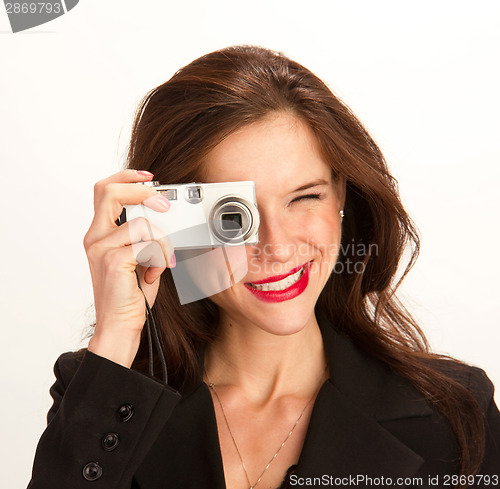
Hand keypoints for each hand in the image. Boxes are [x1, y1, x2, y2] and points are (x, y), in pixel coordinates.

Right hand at [83, 170, 174, 366]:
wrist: (121, 325)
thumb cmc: (131, 293)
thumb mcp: (137, 257)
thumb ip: (141, 234)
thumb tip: (162, 212)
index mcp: (100, 233)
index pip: (104, 190)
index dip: (126, 177)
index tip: (149, 178)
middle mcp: (95, 237)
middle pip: (110, 192)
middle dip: (142, 191)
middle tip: (165, 204)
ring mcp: (101, 249)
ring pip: (141, 224)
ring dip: (162, 242)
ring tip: (160, 263)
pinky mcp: (113, 261)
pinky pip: (147, 245)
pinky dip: (159, 259)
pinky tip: (153, 274)